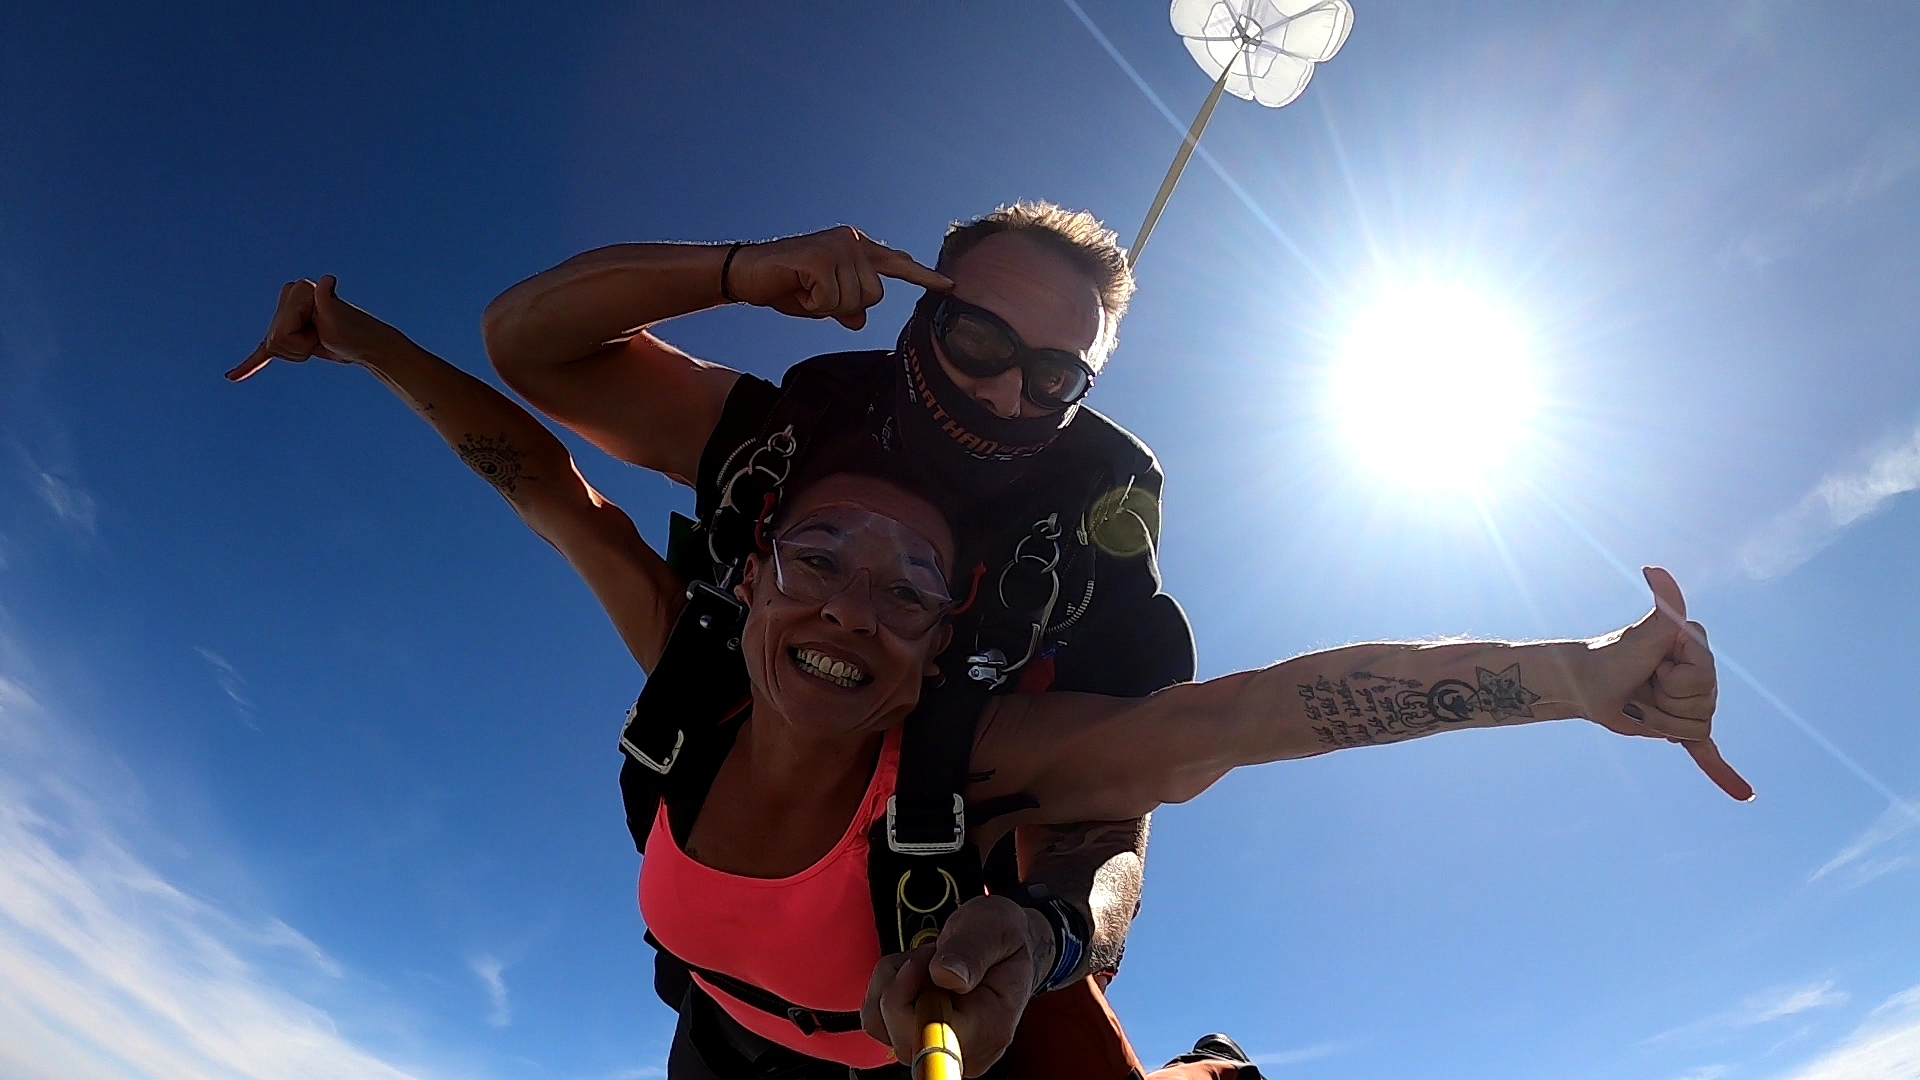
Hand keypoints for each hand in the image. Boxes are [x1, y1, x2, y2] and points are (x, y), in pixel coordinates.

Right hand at [226, 276, 412, 381]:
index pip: (279, 332)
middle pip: (274, 339)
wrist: (368, 344)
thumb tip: (327, 281)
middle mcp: (289, 298)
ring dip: (297, 353)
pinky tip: (233, 377)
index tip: (321, 329)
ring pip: (273, 348)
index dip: (300, 339)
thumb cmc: (356, 332)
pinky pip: (263, 352)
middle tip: (321, 336)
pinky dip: (249, 365)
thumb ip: (327, 301)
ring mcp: (287, 317)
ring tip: (318, 340)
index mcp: (296, 290)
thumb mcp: (338, 320)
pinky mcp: (289, 335)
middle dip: (298, 348)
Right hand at [727, 226, 951, 330]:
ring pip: (854, 300)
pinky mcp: (821, 257)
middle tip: (816, 294)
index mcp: (857, 248)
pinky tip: (797, 288)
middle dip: (844, 305)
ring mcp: (837, 246)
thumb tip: (860, 320)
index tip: (950, 286)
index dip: (923, 277)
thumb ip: (846, 308)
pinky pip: (831, 301)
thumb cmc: (785, 285)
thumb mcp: (822, 302)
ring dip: (826, 305)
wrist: (745, 274)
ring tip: (804, 288)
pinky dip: (813, 304)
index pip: (896, 265)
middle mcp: (852, 241)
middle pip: (875, 295)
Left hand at [861, 895, 1049, 1075]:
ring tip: (926, 961)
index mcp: (990, 1027)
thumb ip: (971, 949)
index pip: (934, 1041)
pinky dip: (887, 986)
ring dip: (892, 982)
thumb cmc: (1000, 937)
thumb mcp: (992, 928)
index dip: (912, 1006)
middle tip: (932, 955)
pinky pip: (877, 1018)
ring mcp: (938, 1045)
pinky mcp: (915, 1036)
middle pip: (902, 1035)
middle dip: (902, 981)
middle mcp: (965, 1048)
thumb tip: (946, 975)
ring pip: (881, 1025)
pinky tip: (914, 971)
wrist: (998, 943)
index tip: (925, 966)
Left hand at [1581, 567, 1753, 801]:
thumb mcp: (1643, 636)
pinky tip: (1744, 795)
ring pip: (1696, 729)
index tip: (1654, 664)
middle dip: (1665, 702)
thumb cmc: (1610, 656)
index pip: (1706, 680)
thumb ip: (1663, 605)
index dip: (1675, 678)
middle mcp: (1701, 676)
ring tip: (1640, 702)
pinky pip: (1707, 753)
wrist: (1581, 684)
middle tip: (1643, 684)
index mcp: (1698, 651)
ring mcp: (1688, 702)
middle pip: (1704, 708)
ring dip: (1659, 721)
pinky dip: (1724, 775)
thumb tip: (1655, 569)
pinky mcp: (1676, 727)